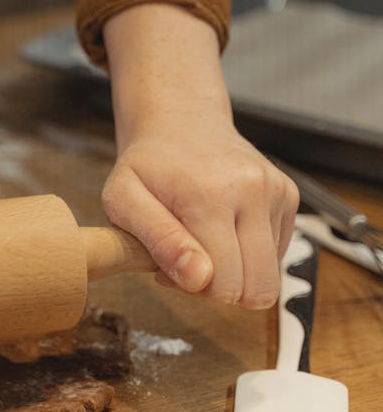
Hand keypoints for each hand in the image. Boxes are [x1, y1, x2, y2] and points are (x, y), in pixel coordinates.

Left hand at [102, 3, 298, 307]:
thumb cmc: (147, 166)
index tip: (168, 266)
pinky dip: (249, 254)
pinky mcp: (288, 195)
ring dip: (235, 272)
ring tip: (202, 241)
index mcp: (210, 195)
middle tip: (187, 261)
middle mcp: (253, 190)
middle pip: (258, 287)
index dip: (194, 289)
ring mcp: (277, 191)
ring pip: (270, 275)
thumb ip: (159, 241)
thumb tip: (199, 278)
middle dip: (220, 289)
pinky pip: (276, 255)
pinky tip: (221, 229)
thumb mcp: (123, 201)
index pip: (225, 284)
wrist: (180, 122)